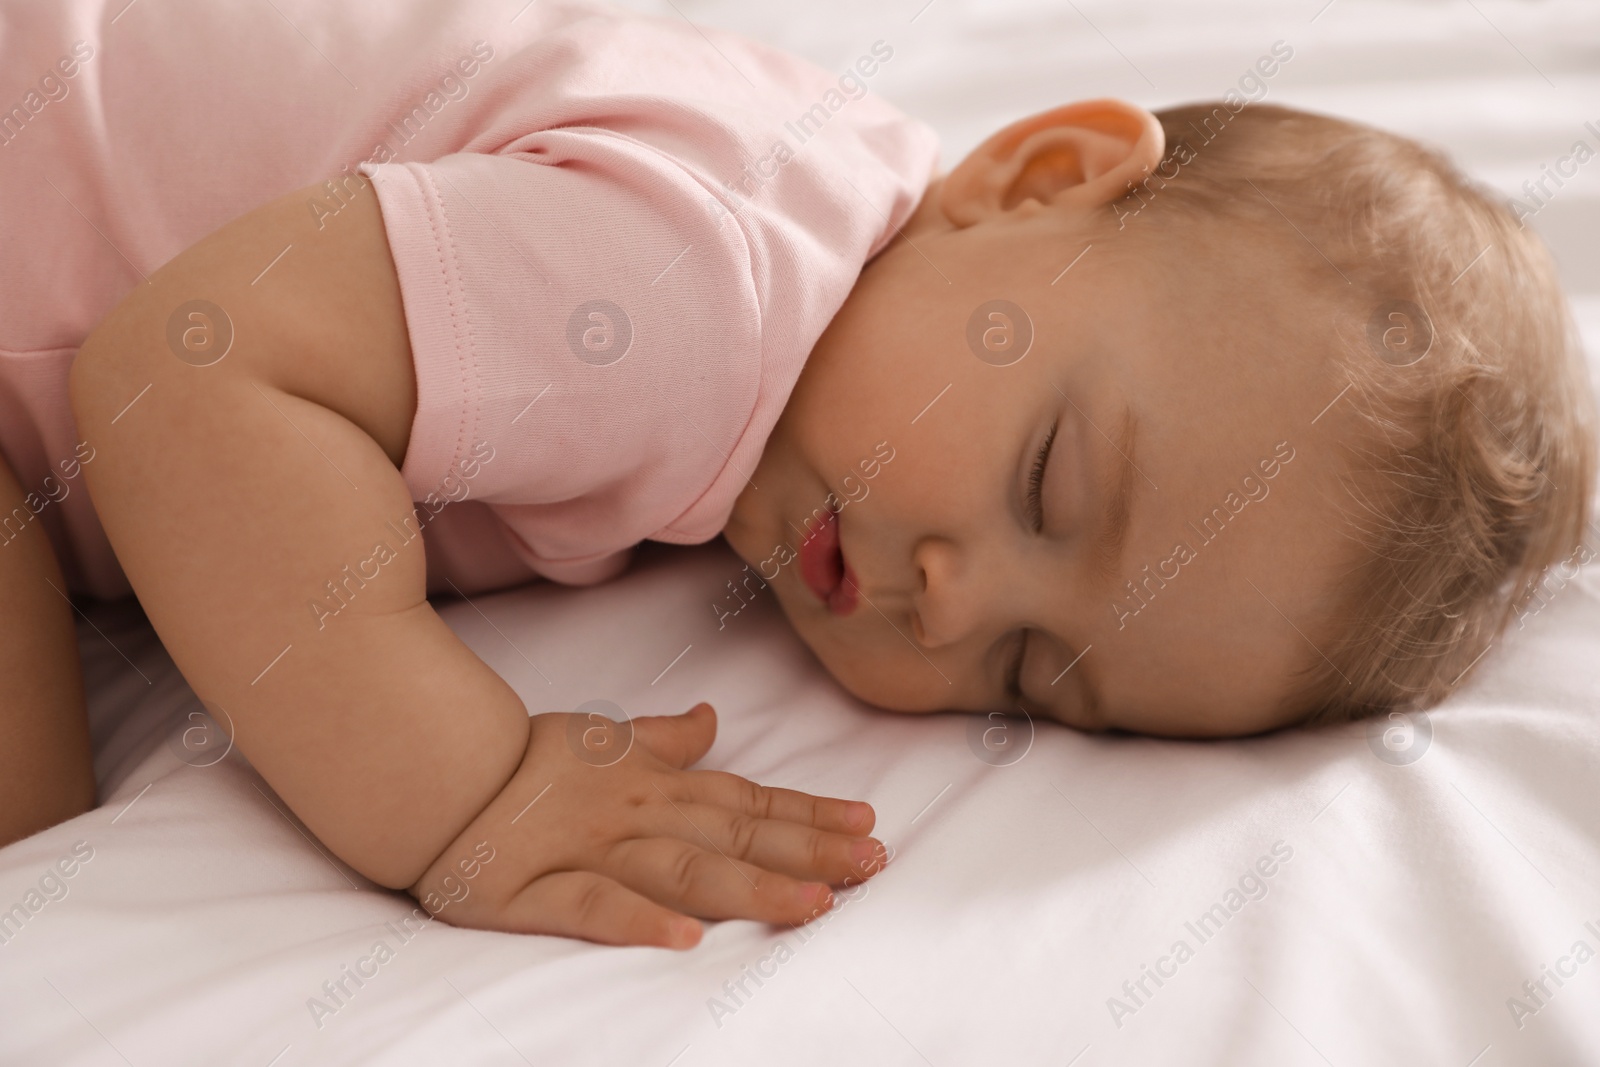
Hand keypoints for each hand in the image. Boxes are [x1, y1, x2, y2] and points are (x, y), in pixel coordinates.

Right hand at [407, 703, 888, 947]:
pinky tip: (685, 940)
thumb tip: (713, 717)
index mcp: (655, 785)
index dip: (808, 816)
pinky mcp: (536, 893)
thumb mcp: (605, 739)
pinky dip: (639, 921)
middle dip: (806, 853)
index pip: (746, 803)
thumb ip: (665, 738)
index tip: (868, 826)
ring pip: (681, 871)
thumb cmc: (528, 760)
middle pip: (734, 839)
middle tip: (873, 867)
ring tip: (811, 908)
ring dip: (749, 890)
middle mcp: (637, 816)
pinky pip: (593, 906)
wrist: (438, 773)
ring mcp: (589, 852)